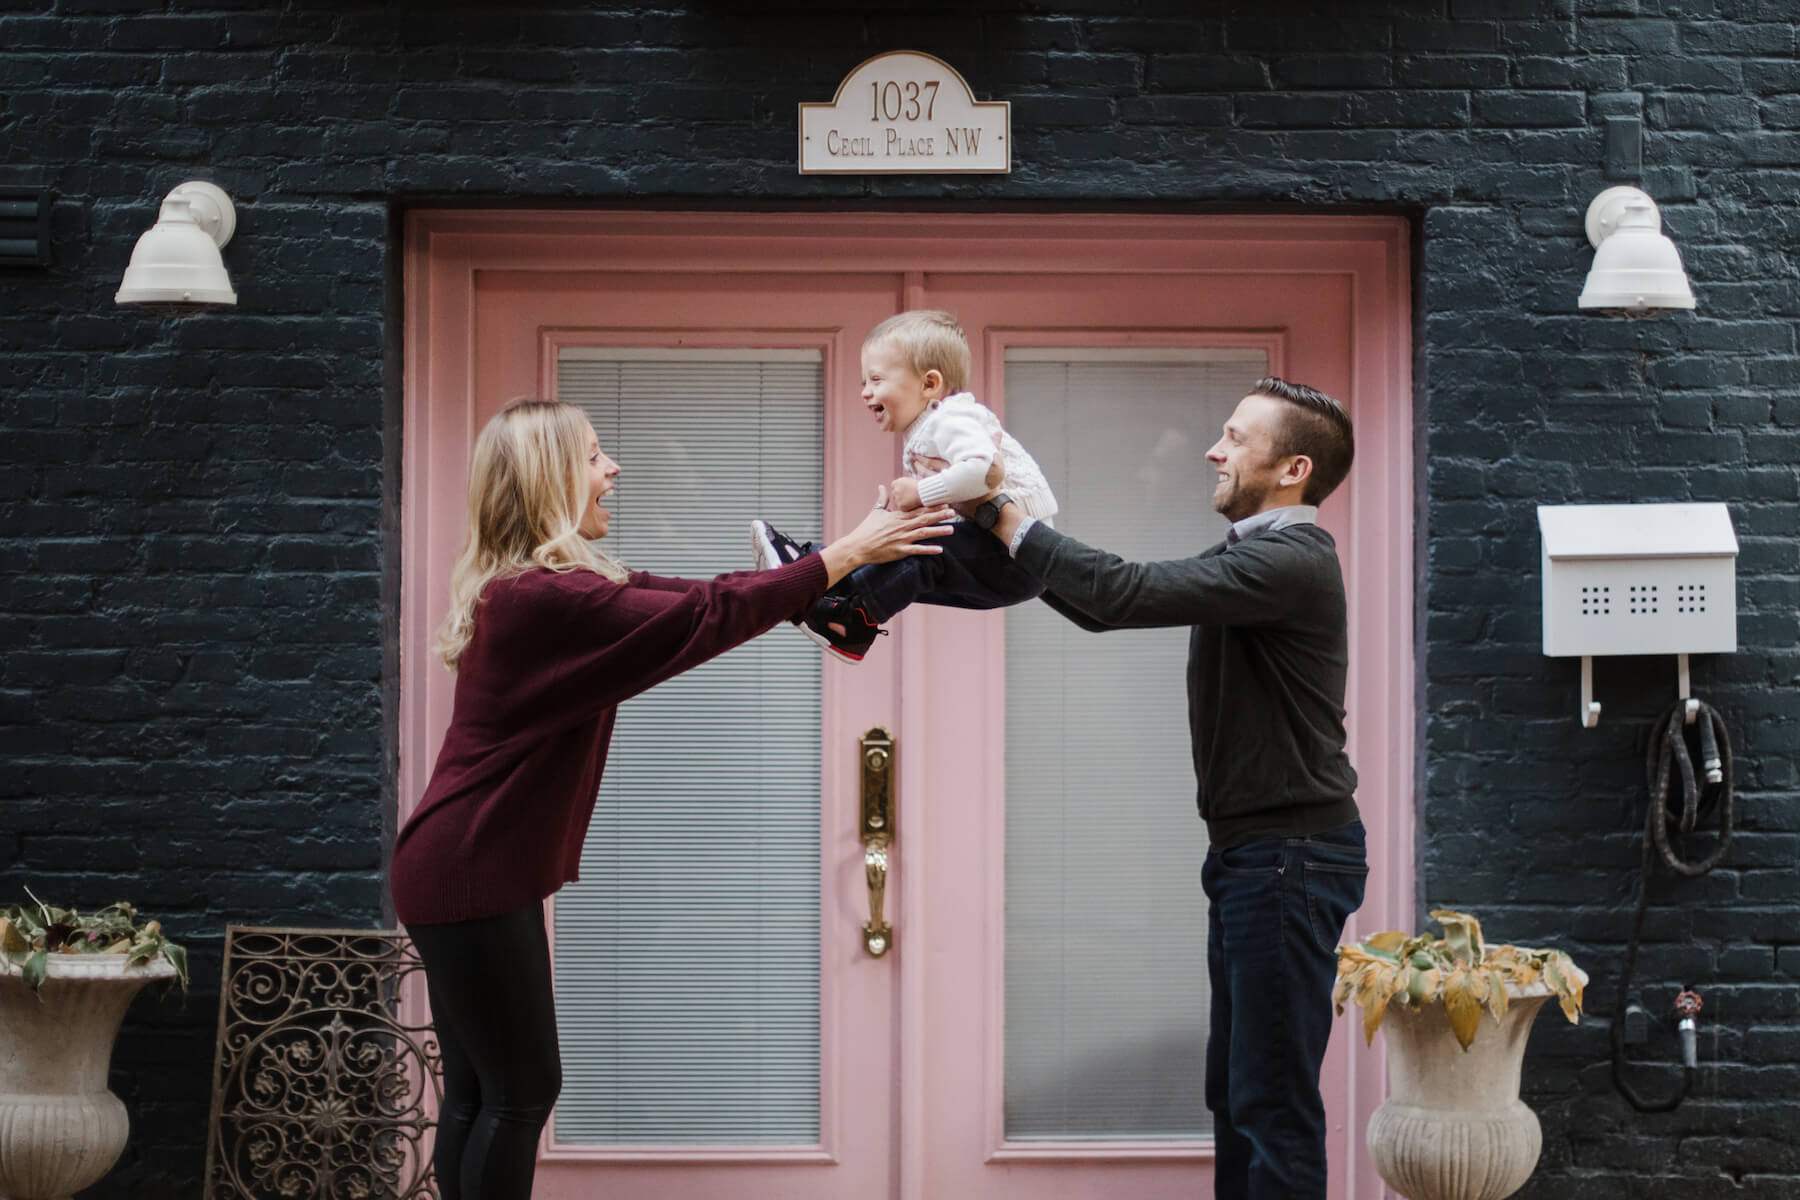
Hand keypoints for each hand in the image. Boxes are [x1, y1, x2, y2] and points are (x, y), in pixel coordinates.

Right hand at [817, 489, 951, 586]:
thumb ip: (882, 499)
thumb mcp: (875, 512)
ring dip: (938, 531)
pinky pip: (916, 550)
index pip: (917, 509)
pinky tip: (940, 549)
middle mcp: (901, 526)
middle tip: (952, 511)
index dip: (931, 505)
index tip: (943, 501)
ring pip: (923, 533)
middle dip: (939, 515)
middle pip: (923, 519)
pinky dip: (928, 549)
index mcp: (897, 517)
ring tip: (951, 529)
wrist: (857, 546)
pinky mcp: (899, 551)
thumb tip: (882, 486)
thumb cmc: (866, 530)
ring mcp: (901, 539)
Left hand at [888, 477, 921, 510]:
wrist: (924, 492)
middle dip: (900, 497)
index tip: (904, 492)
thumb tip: (901, 489)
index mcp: (895, 483)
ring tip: (912, 500)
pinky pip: (902, 508)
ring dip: (903, 502)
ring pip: (898, 502)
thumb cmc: (920, 486)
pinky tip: (913, 504)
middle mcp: (895, 490)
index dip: (899, 490)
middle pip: (894, 495)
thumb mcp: (909, 481)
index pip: (894, 487)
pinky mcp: (900, 506)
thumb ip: (902, 484)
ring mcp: (897, 499)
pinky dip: (907, 508)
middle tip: (909, 498)